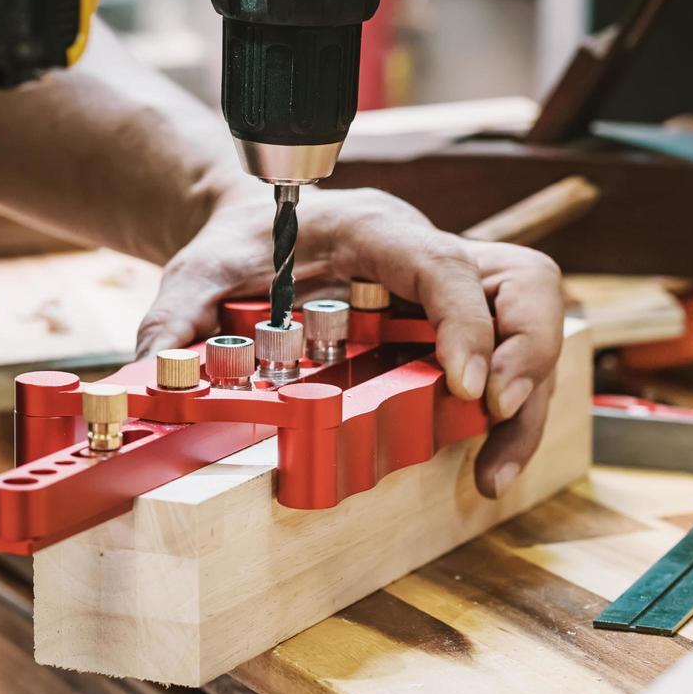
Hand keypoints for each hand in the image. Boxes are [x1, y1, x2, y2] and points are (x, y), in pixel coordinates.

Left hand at [138, 186, 564, 497]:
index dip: (467, 324)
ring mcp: (455, 287)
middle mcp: (430, 253)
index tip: (467, 386)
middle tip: (493, 417)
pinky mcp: (458, 323)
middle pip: (525, 287)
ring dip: (530, 396)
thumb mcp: (199, 271)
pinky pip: (512, 355)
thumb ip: (178, 317)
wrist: (261, 224)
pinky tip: (486, 460)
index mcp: (378, 230)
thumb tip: (157, 374)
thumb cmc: (244, 242)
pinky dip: (512, 410)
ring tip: (494, 469)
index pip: (445, 266)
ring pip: (535, 321)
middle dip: (525, 356)